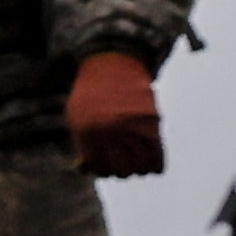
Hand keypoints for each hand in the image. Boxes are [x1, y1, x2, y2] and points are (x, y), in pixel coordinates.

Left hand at [66, 50, 165, 178]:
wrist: (112, 63)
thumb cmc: (92, 95)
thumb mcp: (78, 117)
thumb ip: (83, 145)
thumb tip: (85, 170)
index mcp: (87, 131)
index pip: (100, 168)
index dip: (104, 169)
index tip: (108, 163)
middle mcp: (110, 131)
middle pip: (122, 171)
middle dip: (123, 169)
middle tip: (123, 158)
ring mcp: (133, 125)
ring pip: (142, 168)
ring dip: (140, 167)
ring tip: (135, 154)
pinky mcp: (152, 120)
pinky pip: (157, 157)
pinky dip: (155, 162)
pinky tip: (149, 155)